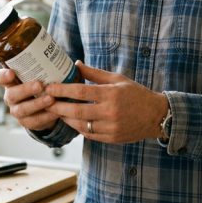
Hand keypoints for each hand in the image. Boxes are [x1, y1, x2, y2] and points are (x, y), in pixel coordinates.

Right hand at [0, 67, 58, 131]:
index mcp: (11, 82)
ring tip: (51, 99)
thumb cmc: (42, 84)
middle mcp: (11, 96)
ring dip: (37, 104)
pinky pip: (34, 121)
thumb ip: (50, 66)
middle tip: (40, 84)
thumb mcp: (42, 74)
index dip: (3, 76)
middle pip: (11, 94)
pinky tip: (56, 112)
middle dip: (25, 90)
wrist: (45, 107)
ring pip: (22, 109)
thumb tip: (73, 59)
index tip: (11, 72)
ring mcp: (17, 110)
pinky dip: (46, 117)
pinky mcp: (26, 122)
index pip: (0, 78)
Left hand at [44, 61, 168, 143]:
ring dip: (66, 118)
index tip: (49, 87)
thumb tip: (76, 64)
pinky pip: (89, 134)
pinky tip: (71, 121)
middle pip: (77, 110)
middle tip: (45, 101)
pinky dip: (78, 128)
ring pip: (81, 125)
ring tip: (55, 111)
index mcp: (111, 94)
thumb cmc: (136, 94)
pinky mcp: (111, 138)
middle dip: (58, 106)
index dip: (62, 89)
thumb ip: (95, 74)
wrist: (156, 116)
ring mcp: (111, 128)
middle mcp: (110, 112)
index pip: (81, 92)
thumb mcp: (117, 79)